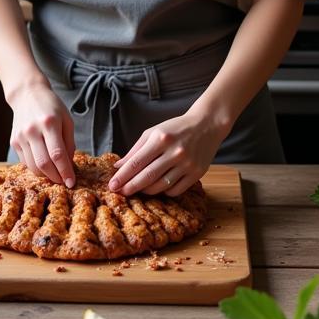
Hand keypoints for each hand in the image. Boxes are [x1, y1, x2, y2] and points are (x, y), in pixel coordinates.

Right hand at [8, 81, 76, 186]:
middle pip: (43, 163)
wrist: (27, 95)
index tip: (72, 183)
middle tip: (63, 181)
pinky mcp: (14, 141)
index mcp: (49, 123)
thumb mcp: (67, 120)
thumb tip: (68, 165)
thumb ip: (69, 143)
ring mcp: (21, 136)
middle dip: (55, 177)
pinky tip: (44, 164)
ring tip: (55, 174)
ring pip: (33, 166)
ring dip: (45, 175)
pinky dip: (36, 167)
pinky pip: (25, 162)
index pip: (57, 154)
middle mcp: (32, 130)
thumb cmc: (52, 107)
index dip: (65, 171)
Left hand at [107, 112, 228, 196]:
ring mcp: (187, 164)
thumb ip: (136, 150)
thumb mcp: (153, 132)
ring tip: (138, 190)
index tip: (112, 185)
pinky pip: (175, 190)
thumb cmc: (176, 128)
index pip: (137, 162)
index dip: (123, 176)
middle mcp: (175, 152)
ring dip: (146, 191)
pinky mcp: (197, 173)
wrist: (207, 125)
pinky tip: (157, 187)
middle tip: (120, 192)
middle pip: (147, 177)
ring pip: (161, 186)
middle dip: (131, 187)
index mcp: (161, 139)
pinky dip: (163, 191)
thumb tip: (118, 166)